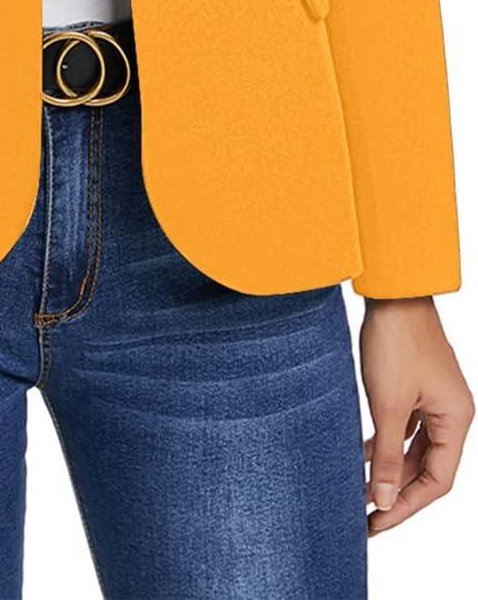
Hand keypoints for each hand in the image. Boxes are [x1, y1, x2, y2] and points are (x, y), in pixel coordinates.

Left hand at [360, 296, 473, 535]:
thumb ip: (387, 456)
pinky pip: (404, 428)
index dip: (407, 507)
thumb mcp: (388, 404)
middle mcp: (451, 413)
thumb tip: (384, 500)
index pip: (437, 481)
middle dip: (397, 492)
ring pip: (414, 448)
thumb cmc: (396, 341)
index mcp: (456, 420)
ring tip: (359, 491)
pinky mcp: (416, 386)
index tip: (378, 523)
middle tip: (366, 516)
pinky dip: (385, 443)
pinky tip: (360, 454)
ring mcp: (434, 399)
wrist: (392, 292)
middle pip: (427, 467)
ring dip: (389, 469)